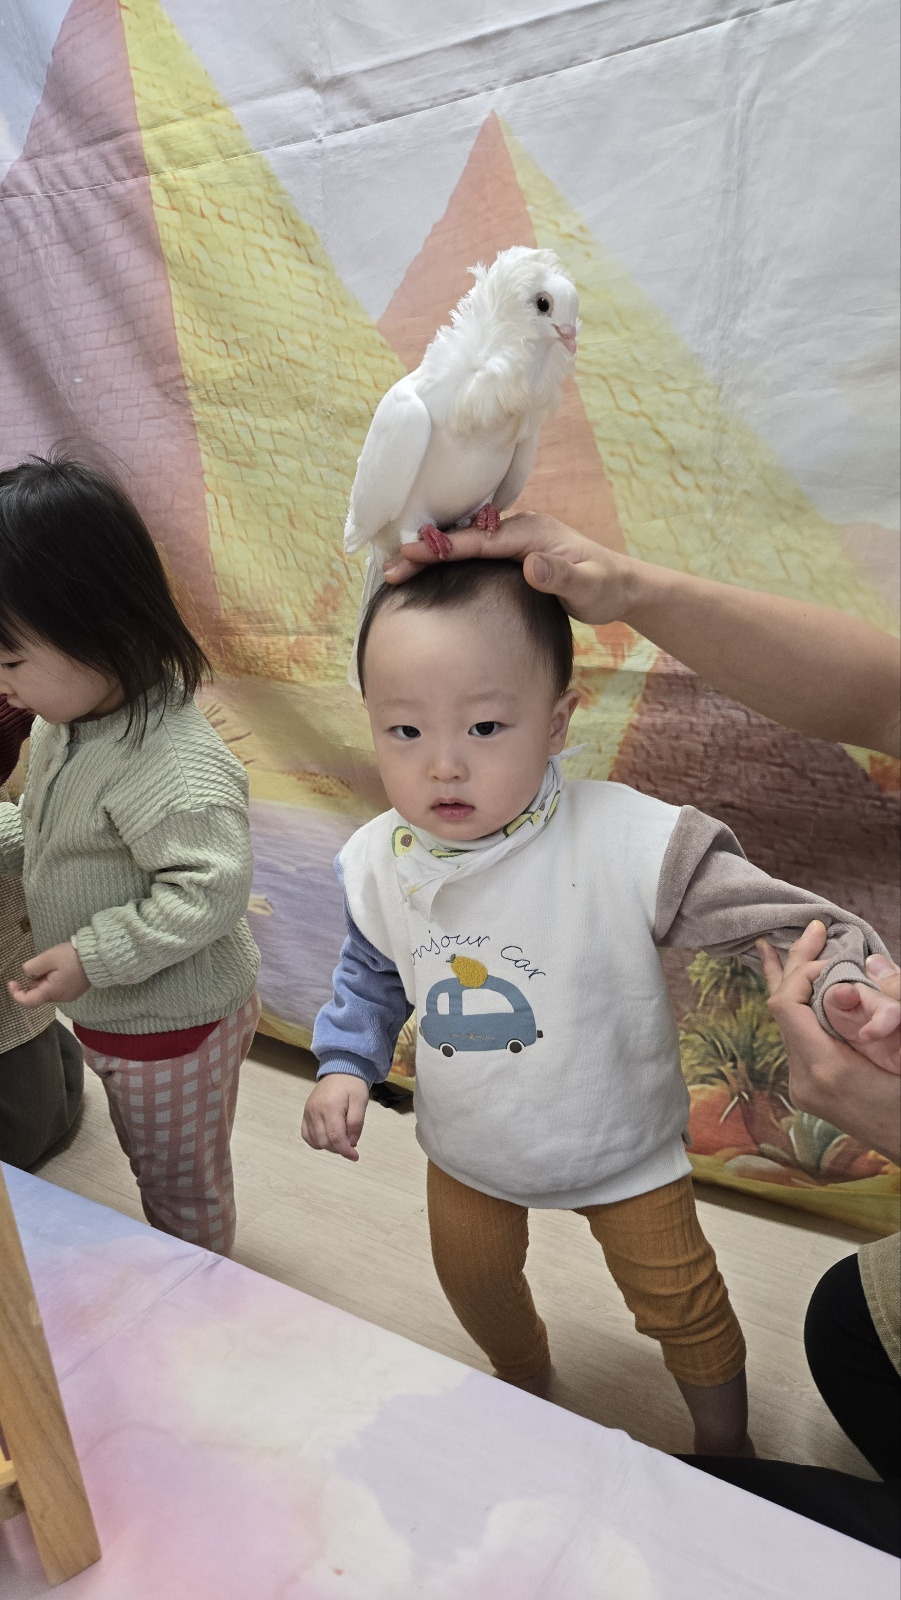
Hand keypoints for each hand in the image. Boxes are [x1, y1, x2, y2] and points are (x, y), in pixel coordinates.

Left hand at [9, 941, 89, 1007]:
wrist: (99, 956)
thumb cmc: (73, 957)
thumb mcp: (48, 957)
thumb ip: (33, 967)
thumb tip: (27, 975)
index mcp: (52, 992)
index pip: (28, 1002)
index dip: (16, 994)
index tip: (12, 982)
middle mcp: (60, 998)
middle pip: (38, 993)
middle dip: (35, 980)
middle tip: (43, 963)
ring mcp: (69, 995)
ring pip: (48, 990)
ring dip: (45, 978)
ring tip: (56, 963)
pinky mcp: (76, 990)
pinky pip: (58, 987)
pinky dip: (55, 979)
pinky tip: (63, 967)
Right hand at [301, 1074, 370, 1161]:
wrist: (339, 1069)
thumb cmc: (352, 1085)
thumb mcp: (361, 1101)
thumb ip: (356, 1123)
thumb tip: (351, 1143)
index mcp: (330, 1107)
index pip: (335, 1137)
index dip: (345, 1150)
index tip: (355, 1157)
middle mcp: (315, 1111)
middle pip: (324, 1141)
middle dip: (339, 1148)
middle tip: (350, 1142)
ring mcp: (308, 1113)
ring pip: (315, 1141)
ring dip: (329, 1146)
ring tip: (341, 1138)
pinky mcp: (305, 1113)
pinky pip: (306, 1135)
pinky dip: (316, 1141)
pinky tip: (327, 1137)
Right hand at [383, 511, 634, 627]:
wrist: (620, 586)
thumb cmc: (605, 588)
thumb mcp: (590, 587)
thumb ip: (562, 576)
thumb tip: (532, 564)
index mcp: (530, 532)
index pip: (479, 540)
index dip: (444, 548)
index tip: (410, 554)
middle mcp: (518, 529)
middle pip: (463, 538)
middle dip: (425, 551)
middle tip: (390, 568)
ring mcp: (513, 540)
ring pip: (464, 545)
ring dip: (431, 556)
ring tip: (396, 570)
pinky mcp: (511, 553)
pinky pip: (473, 553)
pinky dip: (447, 561)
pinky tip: (426, 573)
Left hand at [758, 922, 899, 1162]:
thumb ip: (893, 1005)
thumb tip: (872, 963)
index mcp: (826, 1069)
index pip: (787, 1005)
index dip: (802, 970)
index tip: (831, 955)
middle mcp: (804, 1080)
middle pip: (781, 1010)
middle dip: (794, 965)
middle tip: (811, 931)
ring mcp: (803, 1087)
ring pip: (786, 1024)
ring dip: (796, 984)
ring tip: (792, 948)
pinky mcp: (809, 1089)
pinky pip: (796, 1038)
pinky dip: (803, 1007)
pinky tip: (804, 987)